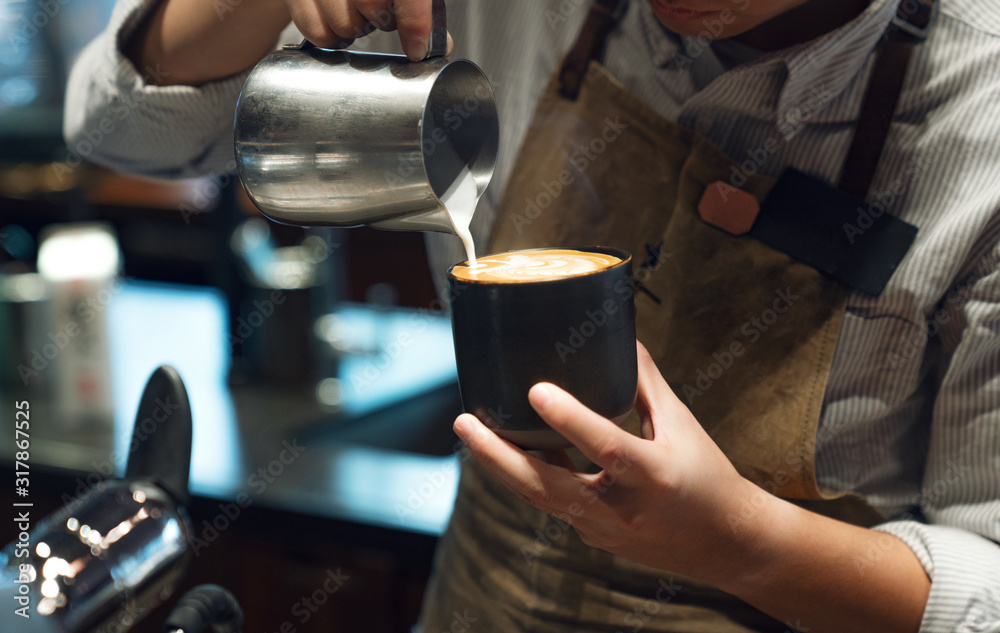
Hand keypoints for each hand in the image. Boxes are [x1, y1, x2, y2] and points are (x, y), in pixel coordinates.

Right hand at [285, 0, 453, 60]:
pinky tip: (336, 22)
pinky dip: (329, 37)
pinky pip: (316, 32)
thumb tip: (441, 43)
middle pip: (374, 9)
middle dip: (381, 21)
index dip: (415, 23)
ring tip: (355, 14)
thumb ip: (420, 7)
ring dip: (354, 30)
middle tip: (378, 13)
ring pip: (344, 25)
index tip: (417, 49)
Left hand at [452, 341, 760, 582]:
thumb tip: (619, 338)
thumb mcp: (682, 424)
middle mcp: (623, 508)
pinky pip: (552, 502)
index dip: (569, 419)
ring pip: (539, 497)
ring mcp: (602, 529)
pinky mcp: (592, 536)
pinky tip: (507, 447)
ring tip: (471, 429)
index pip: (606, 446)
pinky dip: (529, 474)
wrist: (725, 543)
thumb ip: (646, 384)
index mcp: (654, 476)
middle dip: (499, 455)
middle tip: (464, 421)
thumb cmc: (707, 476)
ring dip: (502, 464)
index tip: (535, 390)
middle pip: (547, 486)